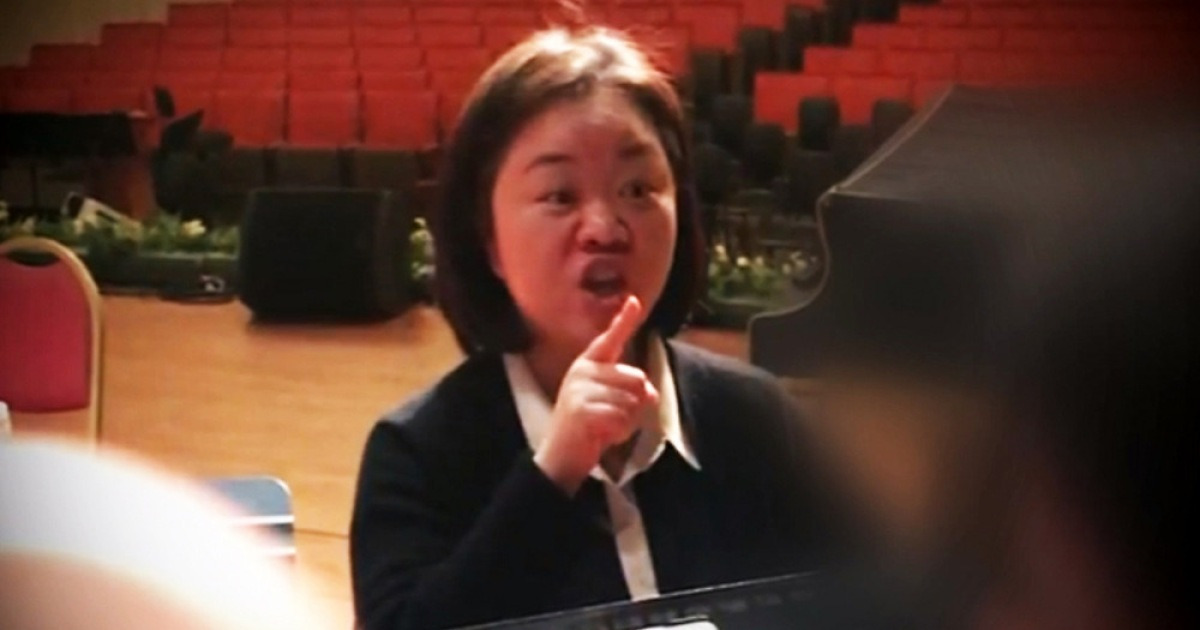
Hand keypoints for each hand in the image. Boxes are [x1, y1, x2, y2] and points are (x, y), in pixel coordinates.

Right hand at [533, 296, 659, 493]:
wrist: (560, 456)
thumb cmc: (589, 427)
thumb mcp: (611, 404)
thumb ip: (631, 392)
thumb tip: (651, 393)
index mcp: (588, 364)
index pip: (610, 339)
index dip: (624, 320)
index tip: (635, 301)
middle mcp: (583, 372)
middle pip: (637, 379)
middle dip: (637, 404)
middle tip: (615, 419)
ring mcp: (580, 389)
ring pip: (632, 401)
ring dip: (628, 421)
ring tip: (607, 428)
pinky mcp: (582, 410)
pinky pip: (622, 418)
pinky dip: (620, 432)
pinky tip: (603, 437)